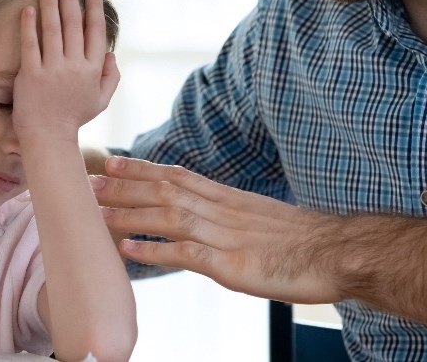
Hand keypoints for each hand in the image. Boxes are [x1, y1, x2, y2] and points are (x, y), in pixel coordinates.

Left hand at [12, 0, 119, 149]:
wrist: (48, 137)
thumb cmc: (73, 118)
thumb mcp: (101, 101)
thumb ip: (111, 77)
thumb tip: (112, 53)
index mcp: (93, 70)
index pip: (96, 33)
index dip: (94, 10)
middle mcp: (75, 67)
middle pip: (74, 25)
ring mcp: (52, 70)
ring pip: (53, 30)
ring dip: (51, 5)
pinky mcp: (31, 75)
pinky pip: (30, 45)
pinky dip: (30, 25)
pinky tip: (29, 9)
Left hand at [92, 156, 342, 303]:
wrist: (339, 252)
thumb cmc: (302, 242)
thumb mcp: (259, 219)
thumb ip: (228, 215)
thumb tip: (203, 217)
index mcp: (228, 197)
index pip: (176, 174)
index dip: (140, 169)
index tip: (110, 163)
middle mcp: (222, 209)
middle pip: (163, 190)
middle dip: (122, 187)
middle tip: (86, 183)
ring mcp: (225, 235)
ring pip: (168, 216)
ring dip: (129, 214)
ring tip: (96, 215)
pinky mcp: (231, 263)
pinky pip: (186, 253)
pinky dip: (154, 250)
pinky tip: (128, 250)